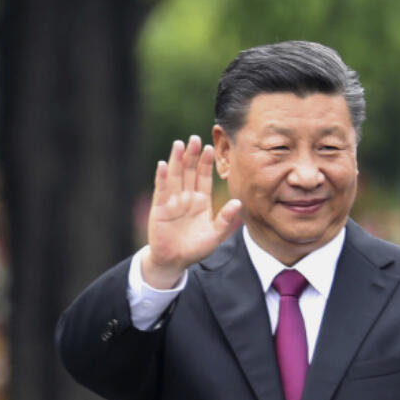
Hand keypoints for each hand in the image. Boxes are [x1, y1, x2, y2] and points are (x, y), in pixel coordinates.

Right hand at [142, 135, 242, 288]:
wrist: (175, 261)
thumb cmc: (195, 248)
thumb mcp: (215, 234)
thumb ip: (226, 219)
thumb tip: (239, 203)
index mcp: (200, 201)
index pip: (203, 177)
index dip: (206, 163)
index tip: (210, 147)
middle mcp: (186, 197)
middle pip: (189, 172)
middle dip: (192, 155)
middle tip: (195, 138)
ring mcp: (172, 201)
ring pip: (175, 176)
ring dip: (177, 160)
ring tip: (179, 144)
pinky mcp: (160, 208)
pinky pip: (162, 190)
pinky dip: (162, 177)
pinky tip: (163, 165)